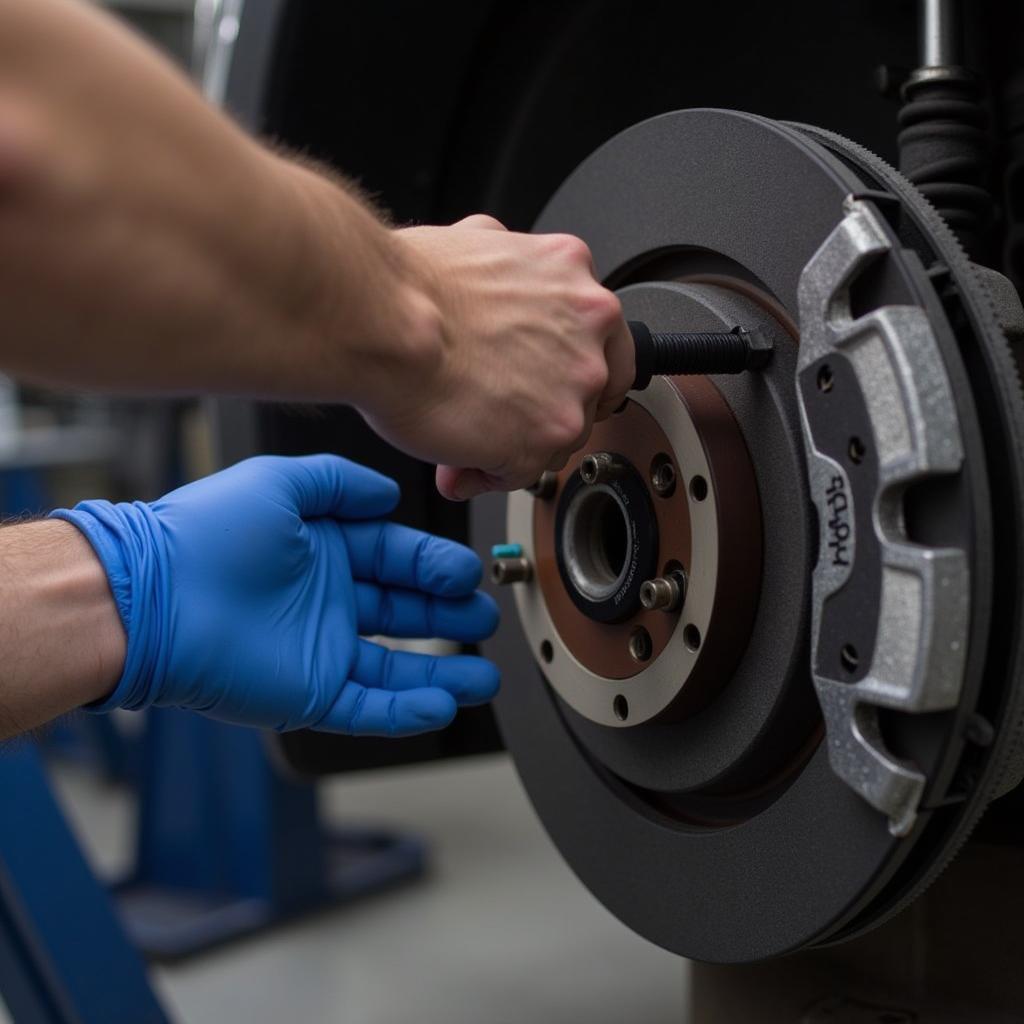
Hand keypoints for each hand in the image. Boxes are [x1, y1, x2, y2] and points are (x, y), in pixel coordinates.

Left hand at [51, 455, 499, 735]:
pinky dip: (407, 710)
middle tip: (484, 617)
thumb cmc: (204, 534)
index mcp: (322, 550)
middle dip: (448, 616)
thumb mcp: (279, 483)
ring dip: (442, 672)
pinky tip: (442, 703)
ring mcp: (318, 650)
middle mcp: (325, 600)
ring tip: (484, 676)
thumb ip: (338, 482)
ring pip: (395, 668)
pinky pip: (367, 708)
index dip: (433, 565)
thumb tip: (389, 494)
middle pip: (404, 612)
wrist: (152, 597)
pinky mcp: (306, 693)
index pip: (394, 558)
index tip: (466, 572)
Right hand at [363, 215, 634, 499]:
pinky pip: (523, 473)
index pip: (604, 337)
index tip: (551, 382)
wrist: (382, 321)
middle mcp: (588, 329)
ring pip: (559, 437)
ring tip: (465, 430)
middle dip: (546, 407)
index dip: (572, 367)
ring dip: (515, 442)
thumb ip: (506, 266)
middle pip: (589, 392)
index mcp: (573, 277)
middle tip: (502, 410)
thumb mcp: (473, 239)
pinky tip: (457, 456)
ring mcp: (573, 386)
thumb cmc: (409, 285)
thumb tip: (493, 275)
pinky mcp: (545, 437)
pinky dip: (489, 473)